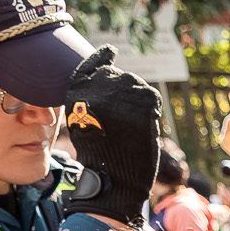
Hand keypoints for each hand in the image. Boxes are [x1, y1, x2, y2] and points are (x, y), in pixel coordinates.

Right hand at [61, 47, 162, 225]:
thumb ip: (93, 97)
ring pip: (137, 86)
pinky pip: (151, 98)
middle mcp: (98, 85)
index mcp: (78, 89)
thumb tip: (110, 75)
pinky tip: (145, 124)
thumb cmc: (100, 156)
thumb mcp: (84, 121)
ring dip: (140, 103)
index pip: (94, 63)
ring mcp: (122, 91)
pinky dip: (151, 111)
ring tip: (131, 128)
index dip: (103, 57)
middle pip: (121, 77)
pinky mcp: (143, 101)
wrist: (113, 179)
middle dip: (127, 93)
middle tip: (126, 121)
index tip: (111, 51)